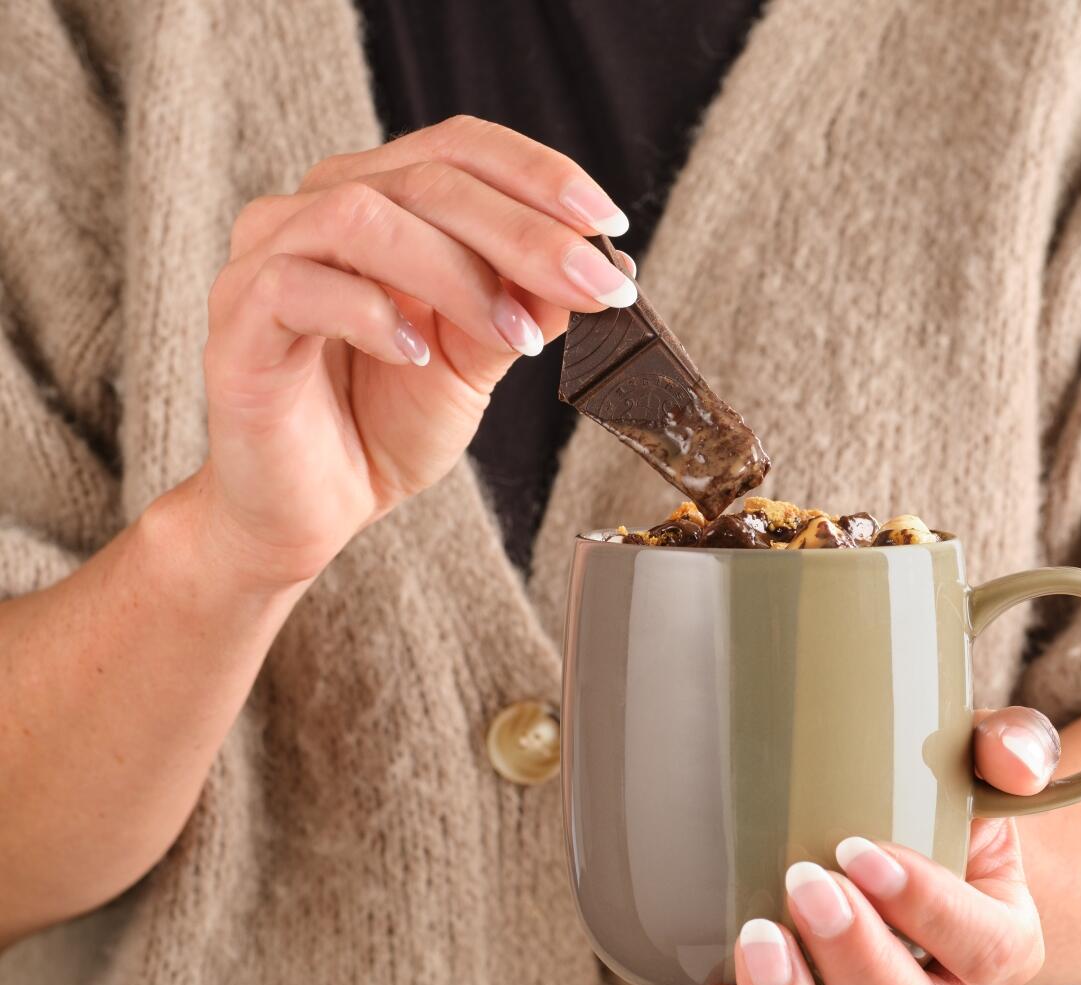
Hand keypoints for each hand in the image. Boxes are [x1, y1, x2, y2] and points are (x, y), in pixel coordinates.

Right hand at [195, 115, 637, 589]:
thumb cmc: (381, 426)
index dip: (540, 177)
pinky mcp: (239, 322)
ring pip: (364, 218)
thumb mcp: (475, 362)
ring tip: (514, 336)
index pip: (461, 149)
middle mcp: (316, 211)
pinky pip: (300, 286)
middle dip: (526, 234)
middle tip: (594, 288)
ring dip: (458, 275)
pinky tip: (417, 356)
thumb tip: (600, 265)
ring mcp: (268, 259)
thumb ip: (522, 306)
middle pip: (428, 179)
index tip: (609, 227)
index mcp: (378, 202)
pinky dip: (374, 316)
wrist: (312, 507)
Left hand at [691, 706, 1059, 984]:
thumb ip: (1014, 749)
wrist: (910, 867)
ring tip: (754, 939)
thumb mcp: (990, 772)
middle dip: (853, 958)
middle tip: (804, 885)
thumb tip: (1016, 762)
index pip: (982, 946)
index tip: (859, 850)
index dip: (924, 906)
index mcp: (1004, 947)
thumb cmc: (949, 812)